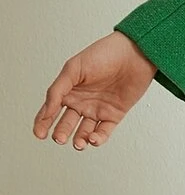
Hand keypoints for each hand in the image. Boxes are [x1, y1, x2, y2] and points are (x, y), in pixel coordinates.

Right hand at [33, 32, 158, 150]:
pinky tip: (93, 138)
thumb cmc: (105, 53)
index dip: (42, 123)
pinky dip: (97, 139)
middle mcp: (82, 101)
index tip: (39, 134)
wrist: (136, 52)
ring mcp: (98, 109)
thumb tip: (46, 111)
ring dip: (79, 141)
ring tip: (78, 142)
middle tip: (59, 138)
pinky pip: (103, 132)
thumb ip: (57, 90)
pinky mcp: (114, 114)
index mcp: (70, 90)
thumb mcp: (74, 68)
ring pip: (83, 132)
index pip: (51, 111)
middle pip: (66, 124)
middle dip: (61, 133)